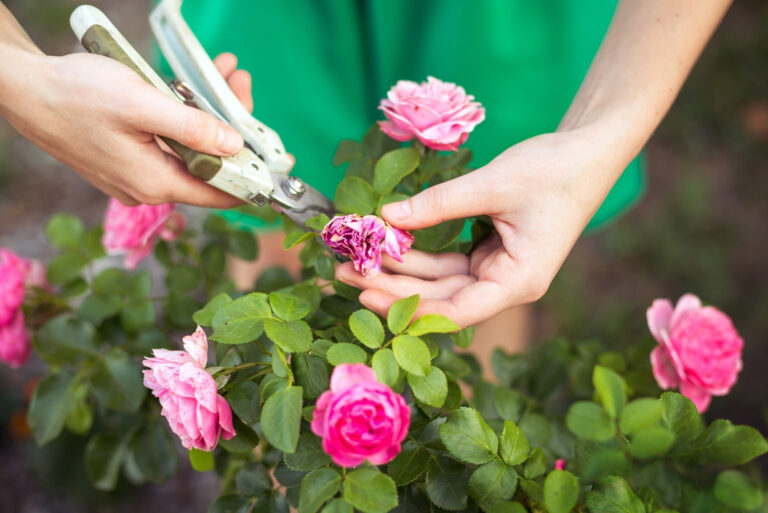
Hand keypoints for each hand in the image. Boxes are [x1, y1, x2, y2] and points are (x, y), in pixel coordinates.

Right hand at [0, 50, 252, 206]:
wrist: (24, 91)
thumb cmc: (76, 95)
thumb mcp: (142, 104)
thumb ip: (192, 128)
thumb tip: (235, 146)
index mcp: (156, 182)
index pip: (221, 194)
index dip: (254, 178)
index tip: (279, 160)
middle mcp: (149, 187)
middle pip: (209, 166)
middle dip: (232, 126)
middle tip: (239, 84)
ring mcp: (137, 174)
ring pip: (190, 151)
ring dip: (209, 115)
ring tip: (221, 75)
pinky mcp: (128, 158)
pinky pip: (169, 143)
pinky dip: (185, 117)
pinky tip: (190, 87)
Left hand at [336, 129, 623, 326]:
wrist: (587, 152)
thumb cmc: (553, 171)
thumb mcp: (493, 185)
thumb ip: (438, 204)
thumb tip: (385, 217)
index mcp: (518, 282)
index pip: (455, 311)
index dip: (408, 307)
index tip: (366, 293)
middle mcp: (506, 285)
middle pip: (441, 299)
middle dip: (393, 287)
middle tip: (344, 272)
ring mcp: (497, 271)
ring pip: (440, 282)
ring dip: (400, 272)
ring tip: (354, 260)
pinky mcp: (489, 255)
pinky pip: (447, 263)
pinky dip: (419, 254)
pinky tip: (387, 245)